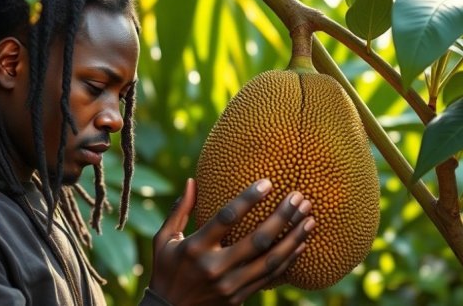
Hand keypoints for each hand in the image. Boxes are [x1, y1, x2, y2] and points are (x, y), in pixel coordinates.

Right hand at [149, 178, 314, 305]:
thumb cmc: (166, 269)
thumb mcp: (164, 239)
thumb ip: (180, 211)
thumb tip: (192, 180)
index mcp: (195, 248)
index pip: (226, 218)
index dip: (249, 199)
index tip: (268, 183)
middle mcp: (214, 267)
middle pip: (257, 239)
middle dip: (282, 217)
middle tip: (299, 198)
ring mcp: (229, 286)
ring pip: (270, 261)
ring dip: (294, 239)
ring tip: (309, 220)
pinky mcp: (239, 298)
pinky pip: (269, 278)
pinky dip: (288, 261)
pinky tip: (301, 245)